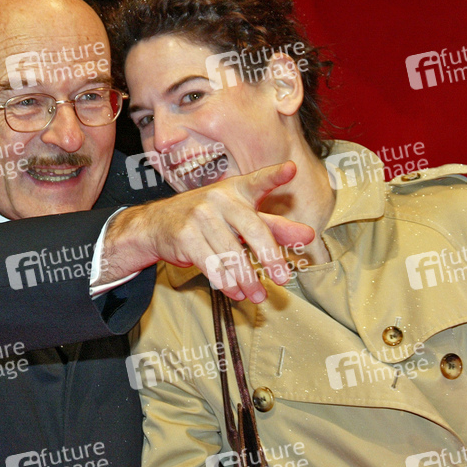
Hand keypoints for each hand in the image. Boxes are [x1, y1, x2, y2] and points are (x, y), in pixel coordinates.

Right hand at [99, 161, 314, 301]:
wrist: (157, 223)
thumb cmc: (208, 218)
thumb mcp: (240, 216)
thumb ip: (274, 226)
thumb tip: (308, 235)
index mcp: (237, 189)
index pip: (258, 180)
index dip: (274, 176)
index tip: (290, 170)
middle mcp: (219, 198)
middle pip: (253, 229)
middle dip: (270, 257)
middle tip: (283, 278)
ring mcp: (200, 216)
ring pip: (232, 254)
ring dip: (247, 279)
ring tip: (258, 295)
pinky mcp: (185, 236)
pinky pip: (211, 264)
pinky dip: (226, 283)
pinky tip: (236, 292)